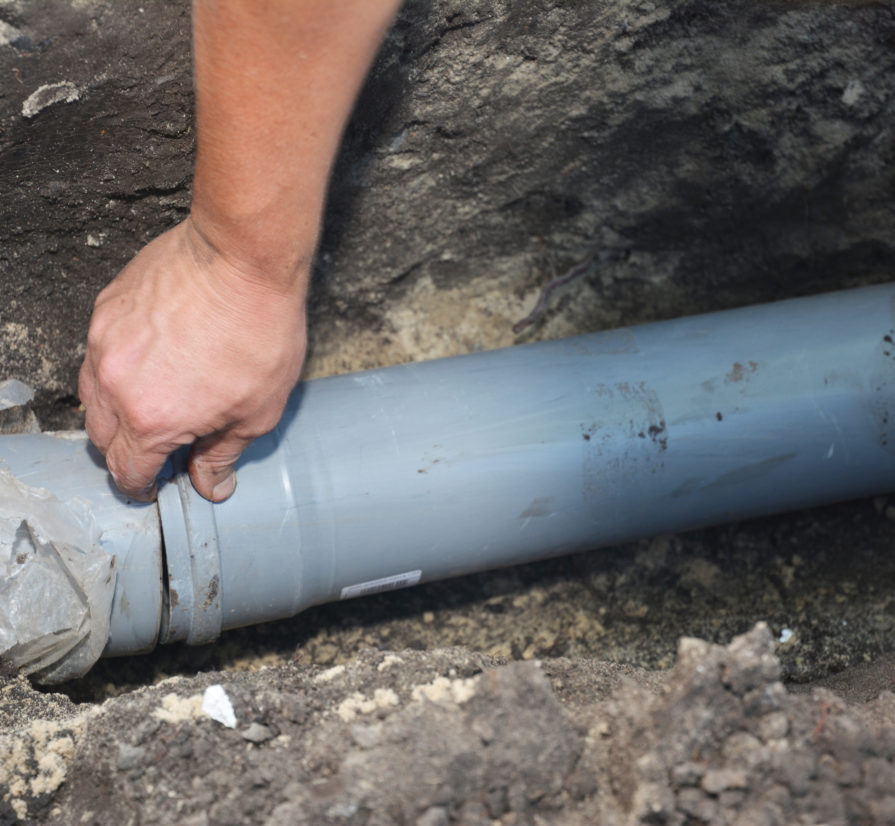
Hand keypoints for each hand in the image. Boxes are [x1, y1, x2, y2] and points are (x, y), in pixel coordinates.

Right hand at [78, 217, 307, 501]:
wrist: (243, 258)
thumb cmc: (260, 332)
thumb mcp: (258, 411)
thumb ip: (223, 454)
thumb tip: (209, 486)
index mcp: (153, 420)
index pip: (127, 471)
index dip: (141, 486)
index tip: (153, 485)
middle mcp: (116, 385)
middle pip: (102, 438)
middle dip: (127, 451)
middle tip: (157, 446)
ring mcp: (105, 343)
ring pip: (92, 396)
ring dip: (116, 412)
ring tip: (153, 404)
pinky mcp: (106, 309)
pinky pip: (99, 353)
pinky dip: (117, 368)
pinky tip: (150, 361)